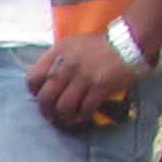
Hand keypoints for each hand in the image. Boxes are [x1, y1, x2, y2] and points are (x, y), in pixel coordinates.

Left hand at [26, 33, 142, 131]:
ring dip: (63, 117)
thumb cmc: (98, 47)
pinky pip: (85, 109)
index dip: (35, 91)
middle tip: (51, 115)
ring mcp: (84, 76)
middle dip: (46, 110)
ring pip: (63, 107)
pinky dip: (82, 116)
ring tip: (67, 118)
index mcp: (58, 52)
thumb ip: (56, 61)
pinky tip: (83, 116)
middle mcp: (67, 64)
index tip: (41, 96)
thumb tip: (44, 85)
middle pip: (45, 96)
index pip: (33, 77)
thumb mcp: (72, 46)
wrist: (128, 43)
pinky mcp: (100, 86)